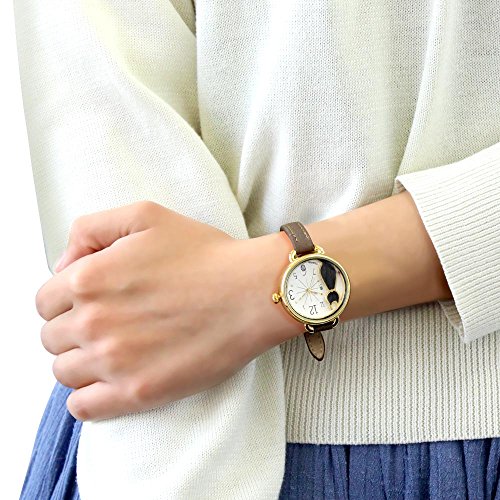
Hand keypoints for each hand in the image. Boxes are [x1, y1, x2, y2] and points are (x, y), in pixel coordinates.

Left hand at [35, 201, 300, 420]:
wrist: (251, 292)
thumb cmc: (205, 254)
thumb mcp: (146, 216)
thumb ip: (91, 229)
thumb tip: (65, 264)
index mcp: (89, 279)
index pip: (44, 301)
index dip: (66, 299)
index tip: (89, 300)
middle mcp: (94, 322)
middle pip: (52, 338)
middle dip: (72, 329)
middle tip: (107, 322)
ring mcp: (115, 361)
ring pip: (64, 372)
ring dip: (80, 361)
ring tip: (112, 350)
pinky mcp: (139, 392)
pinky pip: (83, 408)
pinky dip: (86, 397)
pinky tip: (108, 381)